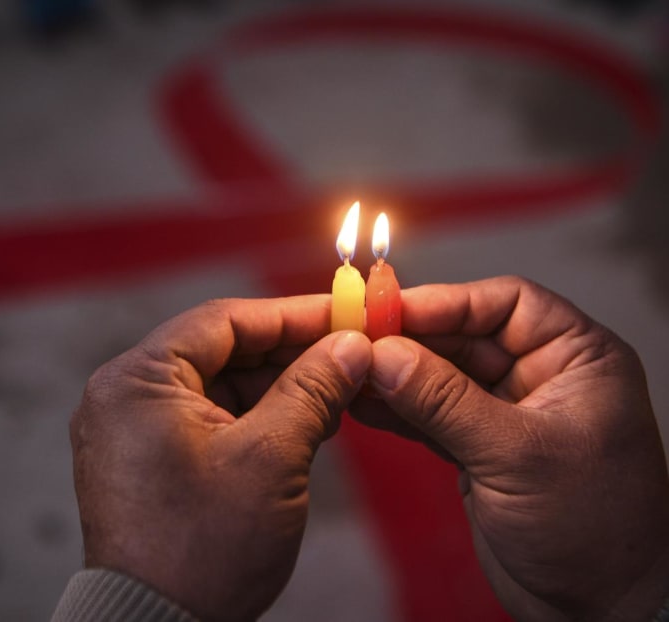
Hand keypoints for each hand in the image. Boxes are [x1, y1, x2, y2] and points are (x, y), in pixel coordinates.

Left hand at [70, 296, 370, 621]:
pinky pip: (210, 418)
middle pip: (221, 351)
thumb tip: (351, 347)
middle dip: (290, 353)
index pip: (223, 321)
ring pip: (220, 385)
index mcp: (136, 382)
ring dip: (278, 386)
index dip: (291, 314)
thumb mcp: (271, 458)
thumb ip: (312, 389)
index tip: (342, 313)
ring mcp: (134, 430)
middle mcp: (124, 397)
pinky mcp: (150, 460)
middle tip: (349, 352)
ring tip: (338, 391)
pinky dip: (257, 417)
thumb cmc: (201, 552)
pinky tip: (305, 420)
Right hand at [350, 276, 668, 621]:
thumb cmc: (593, 530)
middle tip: (356, 342)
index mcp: (578, 358)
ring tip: (349, 373)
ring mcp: (507, 413)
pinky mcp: (480, 448)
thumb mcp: (517, 455)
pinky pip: (432, 416)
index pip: (507, 303)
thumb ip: (446, 402)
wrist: (598, 609)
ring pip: (442, 376)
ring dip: (397, 375)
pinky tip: (363, 405)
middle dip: (411, 340)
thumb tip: (386, 356)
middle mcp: (543, 376)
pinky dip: (398, 411)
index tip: (391, 310)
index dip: (448, 301)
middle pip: (465, 336)